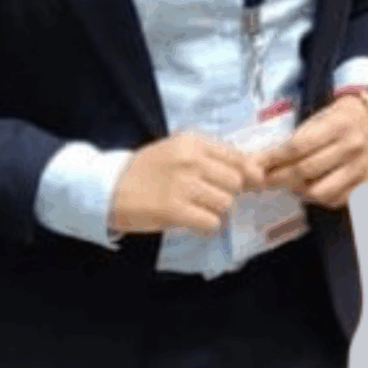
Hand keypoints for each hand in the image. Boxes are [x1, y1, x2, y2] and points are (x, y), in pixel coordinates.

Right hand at [108, 131, 265, 234]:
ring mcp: (182, 184)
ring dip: (215, 211)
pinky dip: (206, 226)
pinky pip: (211, 222)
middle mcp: (191, 159)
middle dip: (228, 193)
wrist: (111, 187)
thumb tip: (256, 172)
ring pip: (225, 203)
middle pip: (235, 182)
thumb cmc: (148, 169)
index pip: (238, 157)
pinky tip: (192, 221)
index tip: (241, 184)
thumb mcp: (179, 151)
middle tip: (210, 198)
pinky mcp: (174, 210)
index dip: (245, 174)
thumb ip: (213, 158)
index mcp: (193, 141)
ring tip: (196, 208)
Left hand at [254, 96, 367, 209]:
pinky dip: (317, 198)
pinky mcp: (364, 180)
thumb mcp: (321, 112)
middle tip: (263, 179)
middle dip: (279, 177)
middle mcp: (351, 146)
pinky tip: (307, 188)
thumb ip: (301, 132)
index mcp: (337, 124)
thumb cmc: (339, 113)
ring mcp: (359, 166)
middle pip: (306, 170)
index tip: (258, 164)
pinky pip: (335, 199)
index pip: (299, 146)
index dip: (275, 158)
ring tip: (286, 184)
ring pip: (320, 190)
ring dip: (297, 190)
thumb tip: (267, 156)